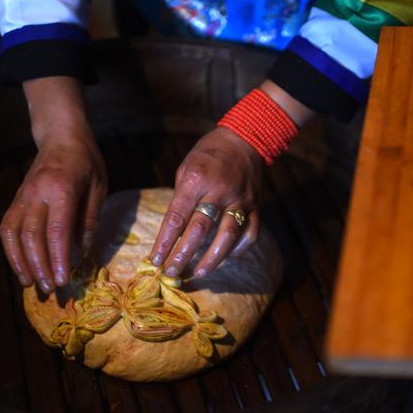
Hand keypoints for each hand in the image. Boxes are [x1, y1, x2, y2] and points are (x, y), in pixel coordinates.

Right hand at [0, 77, 106, 292]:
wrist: (61, 135)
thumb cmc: (87, 161)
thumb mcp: (99, 187)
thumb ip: (89, 219)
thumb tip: (83, 252)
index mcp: (61, 189)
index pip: (56, 230)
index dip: (58, 258)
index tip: (63, 280)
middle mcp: (37, 193)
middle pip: (31, 236)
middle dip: (40, 265)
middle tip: (49, 289)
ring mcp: (22, 196)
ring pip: (13, 234)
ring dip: (20, 262)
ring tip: (31, 284)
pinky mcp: (16, 199)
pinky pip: (7, 228)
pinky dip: (11, 250)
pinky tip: (21, 266)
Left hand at [149, 126, 263, 278]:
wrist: (245, 139)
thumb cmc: (209, 154)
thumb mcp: (187, 168)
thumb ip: (182, 198)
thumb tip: (174, 232)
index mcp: (196, 180)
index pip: (176, 217)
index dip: (165, 242)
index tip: (155, 260)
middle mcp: (219, 191)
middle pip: (200, 230)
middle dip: (183, 254)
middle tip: (172, 273)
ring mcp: (240, 199)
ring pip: (228, 235)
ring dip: (213, 258)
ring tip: (200, 272)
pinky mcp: (257, 206)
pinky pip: (251, 233)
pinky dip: (239, 249)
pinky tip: (227, 257)